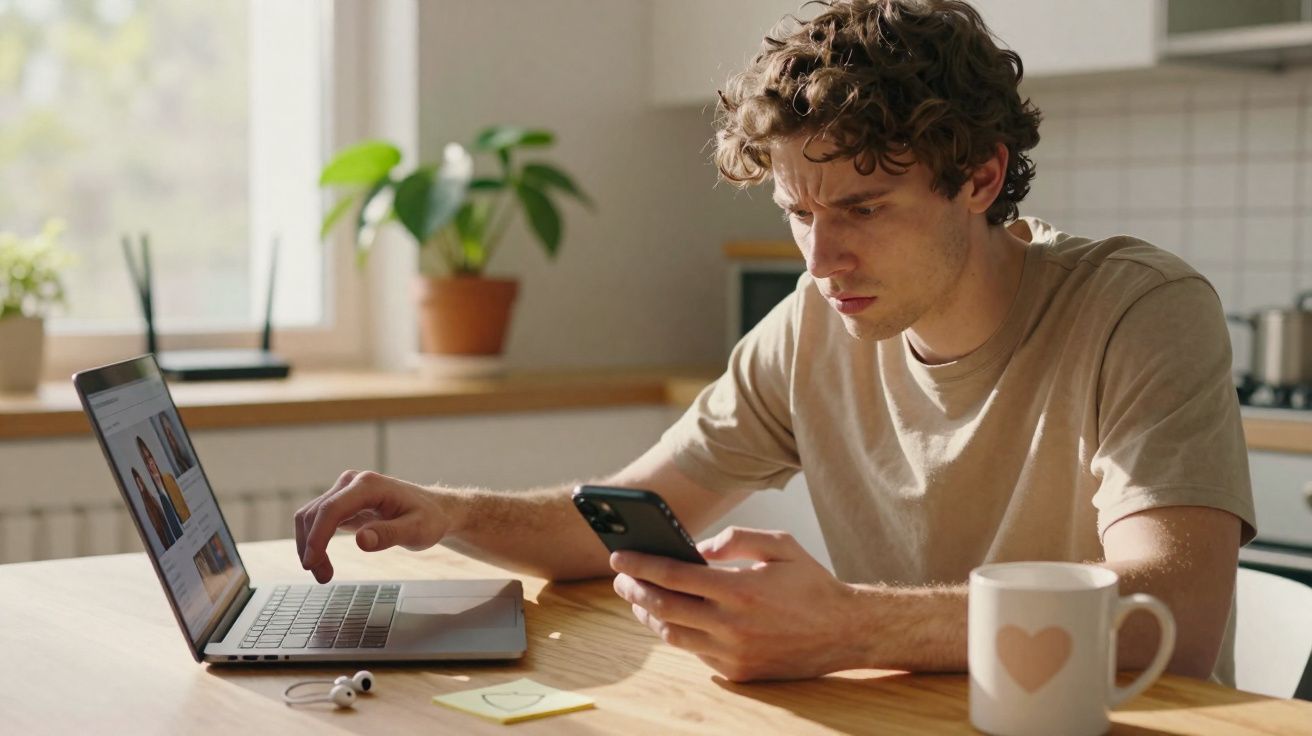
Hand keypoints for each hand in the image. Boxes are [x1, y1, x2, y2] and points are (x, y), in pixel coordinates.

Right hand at [295, 470, 450, 582]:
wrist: (433, 510)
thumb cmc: (428, 518)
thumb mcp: (417, 530)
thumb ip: (390, 534)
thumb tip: (361, 541)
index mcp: (369, 485)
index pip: (332, 509)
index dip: (317, 536)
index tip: (312, 562)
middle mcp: (351, 483)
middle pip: (315, 513)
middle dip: (311, 546)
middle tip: (322, 577)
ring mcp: (345, 491)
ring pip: (311, 517)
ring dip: (309, 545)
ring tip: (323, 574)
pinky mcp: (343, 502)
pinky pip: (318, 520)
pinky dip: (315, 541)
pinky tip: (322, 561)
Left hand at [610, 526, 860, 681]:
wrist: (845, 631)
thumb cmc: (811, 584)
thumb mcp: (780, 545)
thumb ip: (736, 539)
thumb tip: (698, 548)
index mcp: (740, 589)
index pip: (674, 575)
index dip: (641, 565)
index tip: (619, 557)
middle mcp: (733, 625)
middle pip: (664, 607)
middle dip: (635, 590)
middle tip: (621, 578)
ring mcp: (734, 653)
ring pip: (673, 635)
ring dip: (650, 615)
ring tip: (640, 598)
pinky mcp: (739, 672)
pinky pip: (695, 652)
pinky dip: (678, 633)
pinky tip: (672, 618)